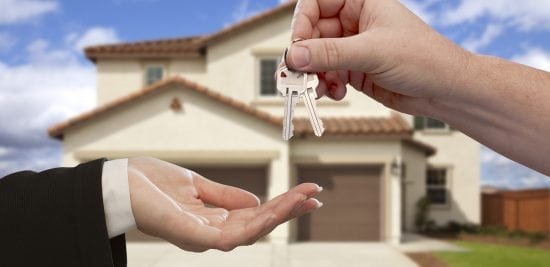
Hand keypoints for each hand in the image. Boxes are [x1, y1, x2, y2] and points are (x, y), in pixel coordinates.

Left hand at [127, 157, 321, 251]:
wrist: (116, 183)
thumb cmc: (149, 184)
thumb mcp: (195, 185)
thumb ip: (224, 196)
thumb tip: (257, 202)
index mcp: (212, 221)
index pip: (254, 216)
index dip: (280, 206)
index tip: (306, 192)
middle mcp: (210, 233)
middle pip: (258, 225)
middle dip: (288, 211)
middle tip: (315, 196)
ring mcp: (202, 237)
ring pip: (251, 232)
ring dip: (279, 216)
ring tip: (304, 199)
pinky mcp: (193, 236)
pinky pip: (231, 235)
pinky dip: (256, 223)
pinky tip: (274, 210)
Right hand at [286, 0, 470, 115]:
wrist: (445, 90)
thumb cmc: (423, 58)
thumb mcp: (372, 52)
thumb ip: (330, 54)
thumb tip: (294, 56)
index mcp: (361, 2)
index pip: (317, 2)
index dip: (303, 21)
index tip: (298, 45)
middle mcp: (354, 21)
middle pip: (313, 32)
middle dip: (306, 55)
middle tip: (299, 74)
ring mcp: (353, 46)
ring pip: (318, 57)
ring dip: (314, 74)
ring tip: (317, 89)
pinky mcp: (354, 69)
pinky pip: (328, 74)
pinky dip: (326, 85)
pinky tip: (335, 92)